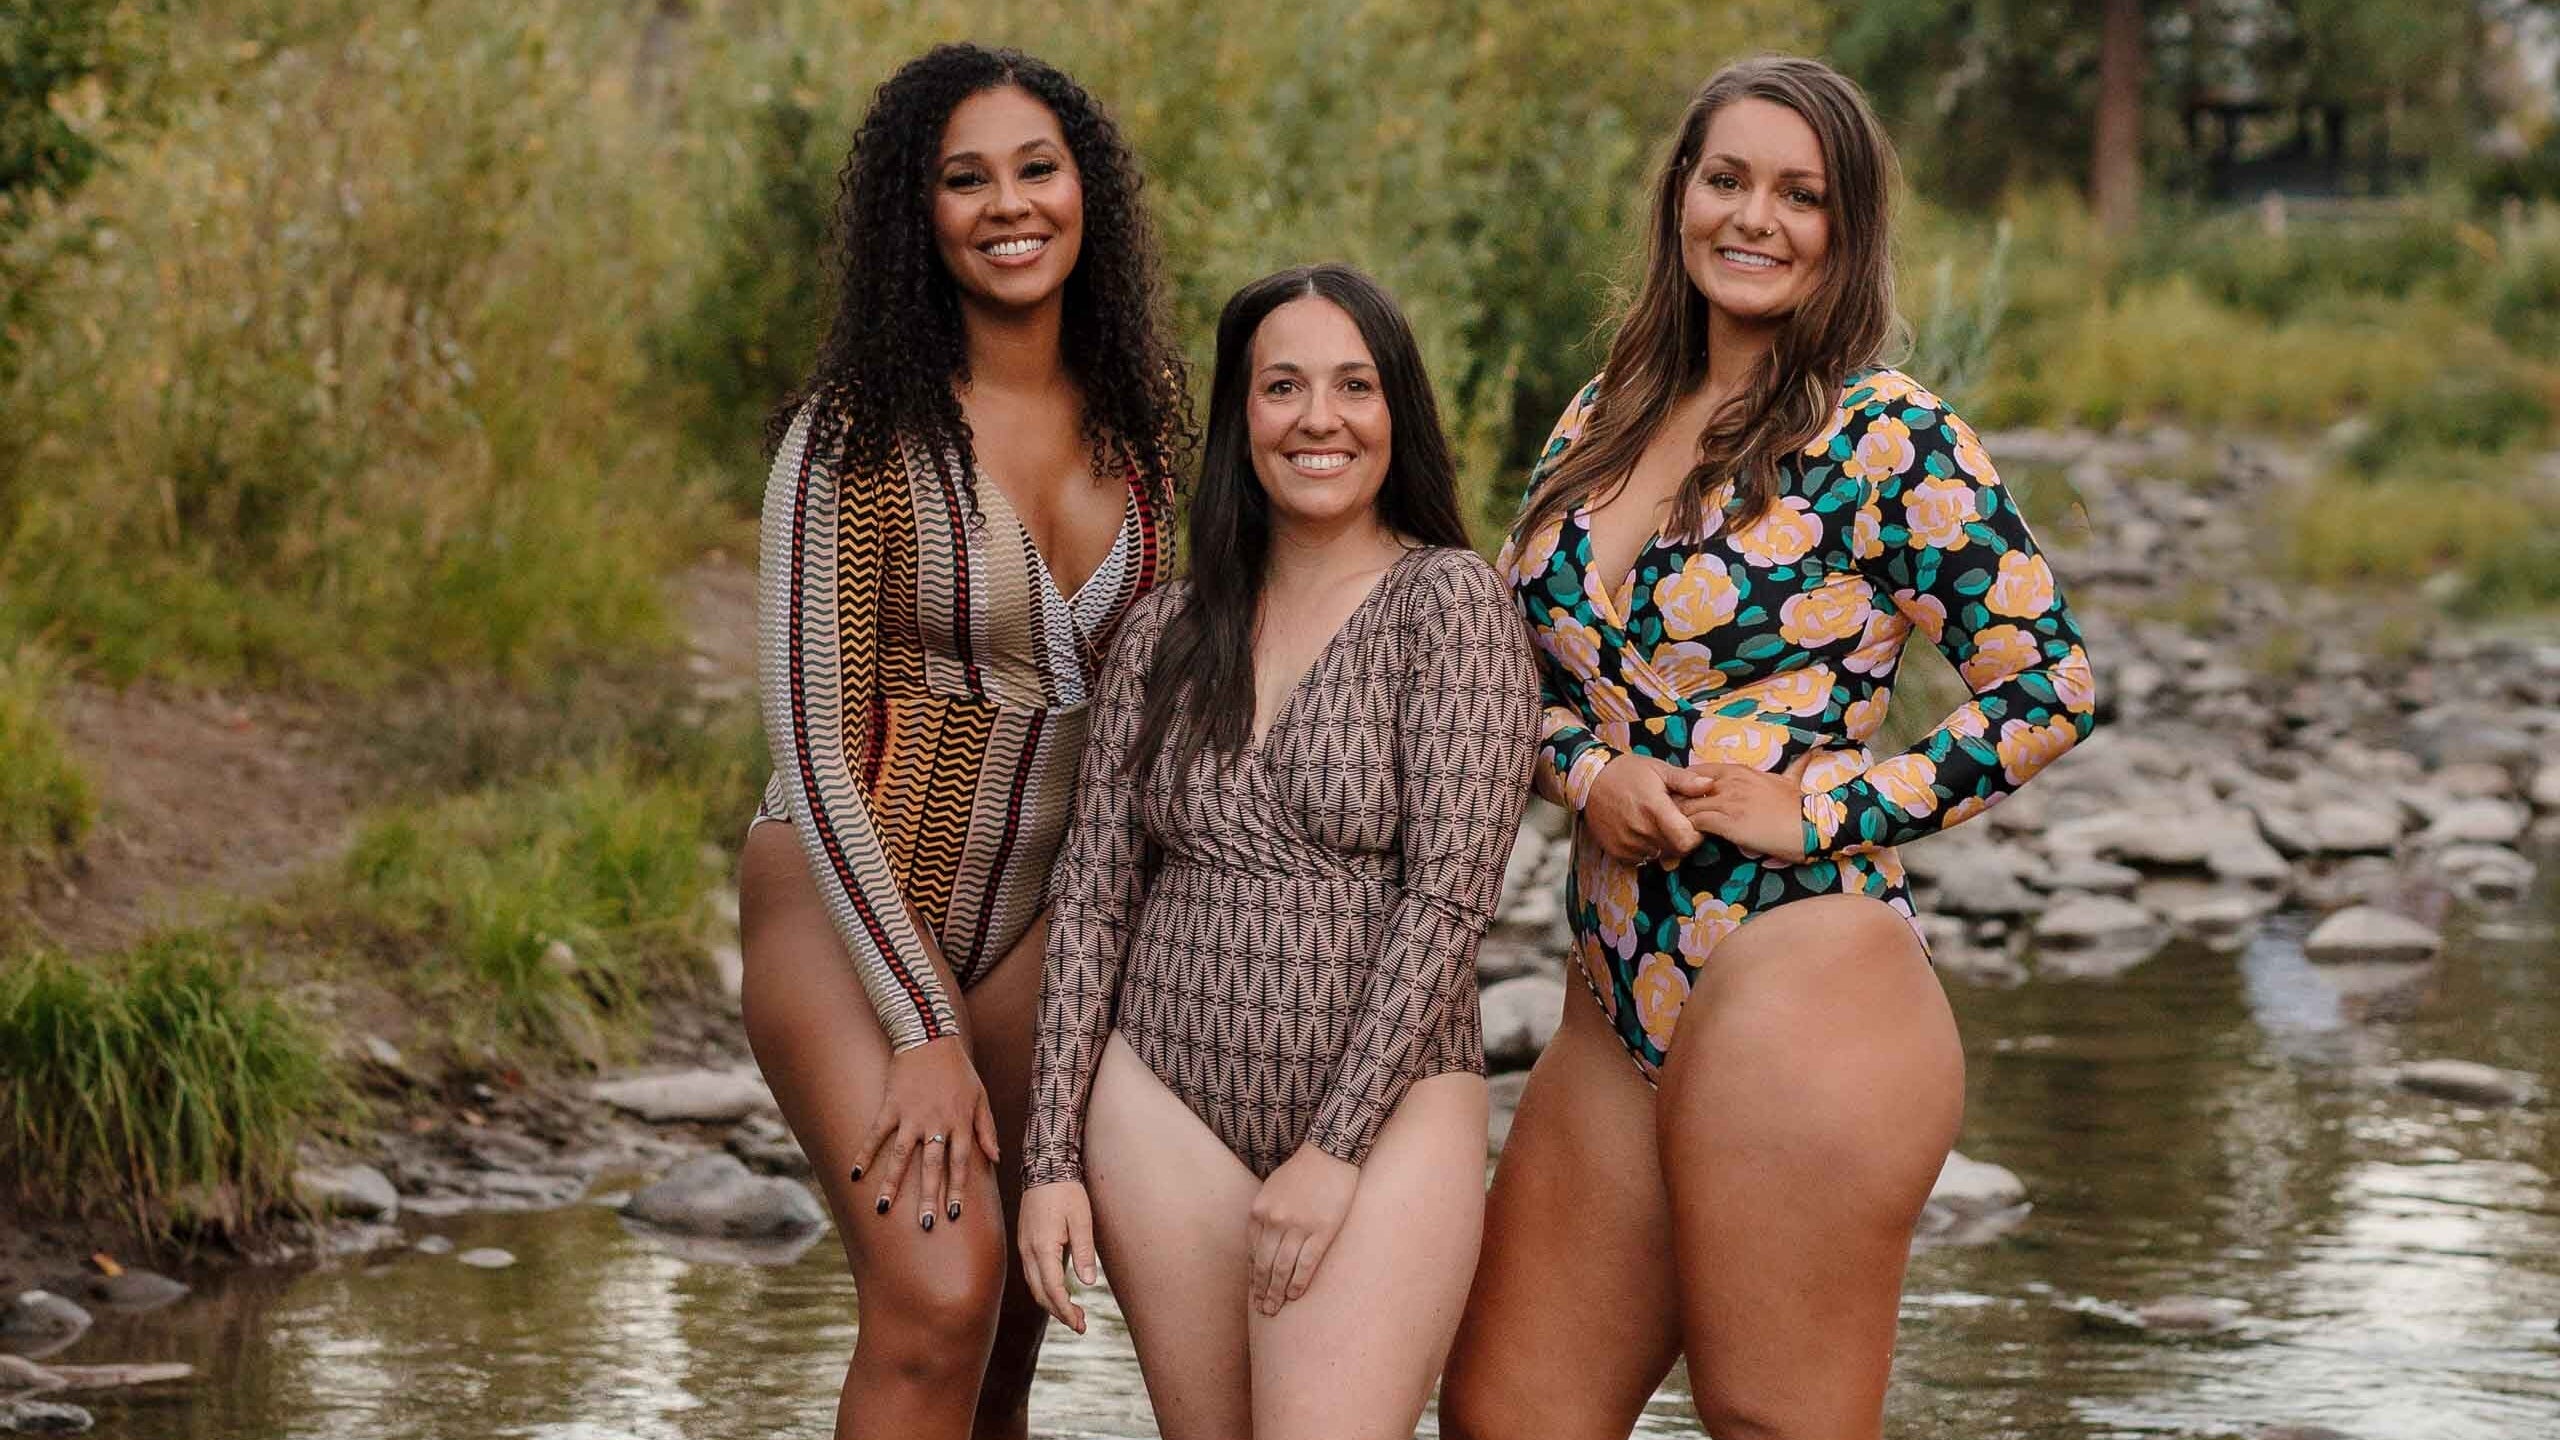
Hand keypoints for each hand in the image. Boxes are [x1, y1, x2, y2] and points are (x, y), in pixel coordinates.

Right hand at [854, 1036, 1000, 1233]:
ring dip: (893, 1184)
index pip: (960, 1163)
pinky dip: (865, 1154)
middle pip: (933, 1166)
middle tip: (926, 1225)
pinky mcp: (891, 1106)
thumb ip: (986, 1129)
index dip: (957, 1189)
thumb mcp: (980, 1097)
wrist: (930, 1036)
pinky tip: (855, 1175)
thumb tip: (996, 1159)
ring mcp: (911, 1116)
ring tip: (883, 1209)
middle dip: (930, 1197)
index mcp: (960, 1123)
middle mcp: (936, 1123)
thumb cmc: (958, 1069)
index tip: (954, 1215)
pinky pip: (876, 1134)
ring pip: (902, 1157)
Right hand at [1016, 1181, 1099, 1332]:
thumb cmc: (1066, 1191)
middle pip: (1040, 1293)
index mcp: (1042, 1247)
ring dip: (1051, 1302)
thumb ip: (1084, 1252)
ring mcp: (1024, 1247)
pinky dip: (1045, 1288)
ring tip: (1072, 1314)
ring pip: (1034, 1285)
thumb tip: (1087, 1283)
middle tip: (1080, 1325)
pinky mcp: (1026, 1242)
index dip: (1065, 1310)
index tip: (1080, 1324)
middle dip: (1059, 1312)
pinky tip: (1059, 1291)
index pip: (1052, 1289)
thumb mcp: (1082, 1219)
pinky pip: (1032, 1273)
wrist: (1045, 1167)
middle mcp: (1028, 1250)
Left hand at [1248, 1146, 1357, 1315]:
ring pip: (1283, 1269)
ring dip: (1277, 1293)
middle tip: (1263, 1310)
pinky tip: (1295, 1296)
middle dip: (1262, 1291)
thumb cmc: (1301, 1171)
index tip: (1254, 1293)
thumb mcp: (1272, 1190)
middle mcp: (1275, 1220)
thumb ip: (1264, 1216)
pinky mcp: (1322, 1230)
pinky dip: (1298, 1283)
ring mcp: (1298, 1226)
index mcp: (1260, 1211)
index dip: (1253, 1276)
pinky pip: (1306, 1263)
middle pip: (1265, 1265)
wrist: (1329, 1153)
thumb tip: (1259, 1247)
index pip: (1253, 1253)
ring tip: (1274, 1309)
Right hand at [1582, 753, 1709, 864]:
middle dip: (1680, 839)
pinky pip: (1641, 859)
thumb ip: (1685, 780)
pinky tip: (1642, 831)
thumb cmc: (1628, 772)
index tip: (1692, 823)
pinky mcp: (1616, 851)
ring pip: (1659, 856)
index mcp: (1654, 808)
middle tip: (1675, 821)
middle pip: (1675, 850)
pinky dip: (1646, 849)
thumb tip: (1710, 785)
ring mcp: (1626, 843)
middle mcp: (1640, 830)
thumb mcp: (1658, 769)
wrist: (1590, 780)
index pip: (1686, 840)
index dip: (1695, 835)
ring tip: (1656, 824)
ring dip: (1663, 845)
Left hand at [1675, 761, 1813, 863]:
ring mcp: (1728, 801)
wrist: (1811, 825)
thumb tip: (1813, 751)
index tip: (1685, 799)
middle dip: (1678, 802)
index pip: (1698, 770)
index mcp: (1740, 771)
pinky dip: (1690, 830)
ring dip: (1681, 818)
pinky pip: (1697, 822)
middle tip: (1673, 817)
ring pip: (1689, 806)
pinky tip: (1690, 838)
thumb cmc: (1800, 806)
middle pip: (1687, 787)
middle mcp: (1730, 782)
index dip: (1687, 786)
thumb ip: (1794, 767)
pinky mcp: (1728, 822)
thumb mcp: (1792, 780)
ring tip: (1677, 830)